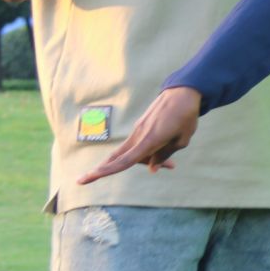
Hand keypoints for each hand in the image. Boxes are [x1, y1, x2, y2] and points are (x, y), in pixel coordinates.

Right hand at [79, 87, 201, 182]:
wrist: (183, 92)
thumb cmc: (186, 117)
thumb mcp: (181, 140)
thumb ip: (164, 155)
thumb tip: (152, 168)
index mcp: (149, 141)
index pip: (123, 161)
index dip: (104, 172)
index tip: (84, 178)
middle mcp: (139, 135)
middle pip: (120, 158)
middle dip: (108, 168)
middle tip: (106, 176)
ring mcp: (138, 129)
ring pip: (131, 153)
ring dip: (146, 161)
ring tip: (171, 165)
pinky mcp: (141, 126)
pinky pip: (138, 144)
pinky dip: (147, 153)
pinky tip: (167, 160)